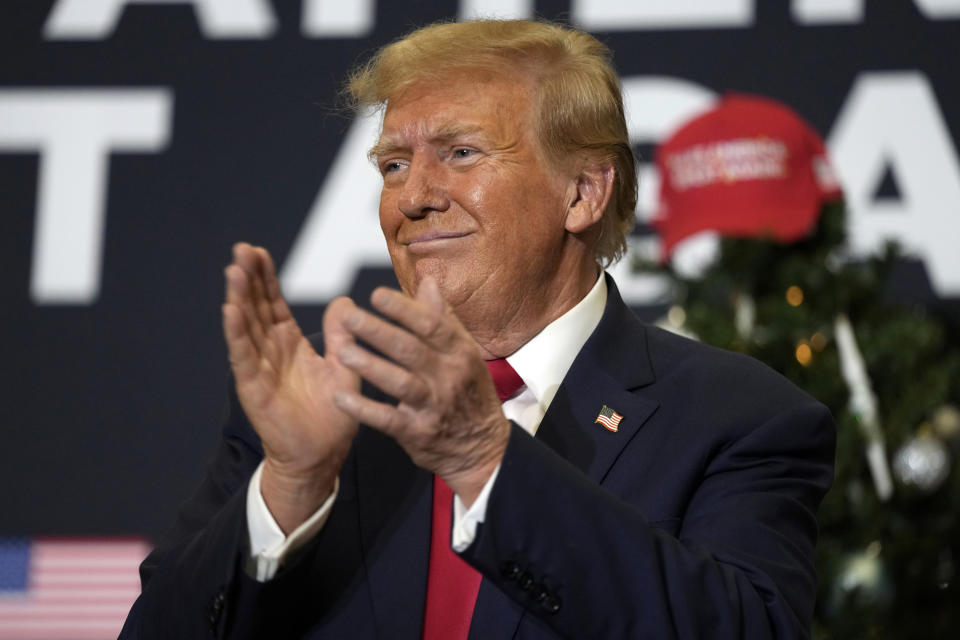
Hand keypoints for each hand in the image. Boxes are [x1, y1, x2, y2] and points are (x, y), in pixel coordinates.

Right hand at [222, 243, 359, 531]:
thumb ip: (343, 335)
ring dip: (238, 298)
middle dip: (248, 278)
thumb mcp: (345, 367)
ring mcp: (258, 368)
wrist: (322, 455)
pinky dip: (236, 333)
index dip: (265, 278)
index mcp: (289, 344)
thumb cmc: (333, 414)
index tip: (258, 251)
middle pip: (255, 307)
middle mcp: (269, 351)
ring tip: (233, 269)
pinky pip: (243, 356)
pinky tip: (230, 310)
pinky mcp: (253, 388)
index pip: (273, 303)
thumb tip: (344, 301)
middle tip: (241, 249)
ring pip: (245, 326)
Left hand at [332, 277, 509, 506]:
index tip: (376, 295)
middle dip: (378, 331)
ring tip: (342, 351)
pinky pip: (388, 420)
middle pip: (411, 350)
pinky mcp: (418, 433)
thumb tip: (427, 281)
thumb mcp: (465, 353)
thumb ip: (443, 318)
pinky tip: (340, 397)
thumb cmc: (468, 391)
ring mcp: (433, 406)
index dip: (403, 309)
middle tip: (348, 316)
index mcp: (460, 352)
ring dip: (370, 366)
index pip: (431, 325)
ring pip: (400, 383)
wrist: (482, 448)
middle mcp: (448, 377)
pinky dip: (364, 410)